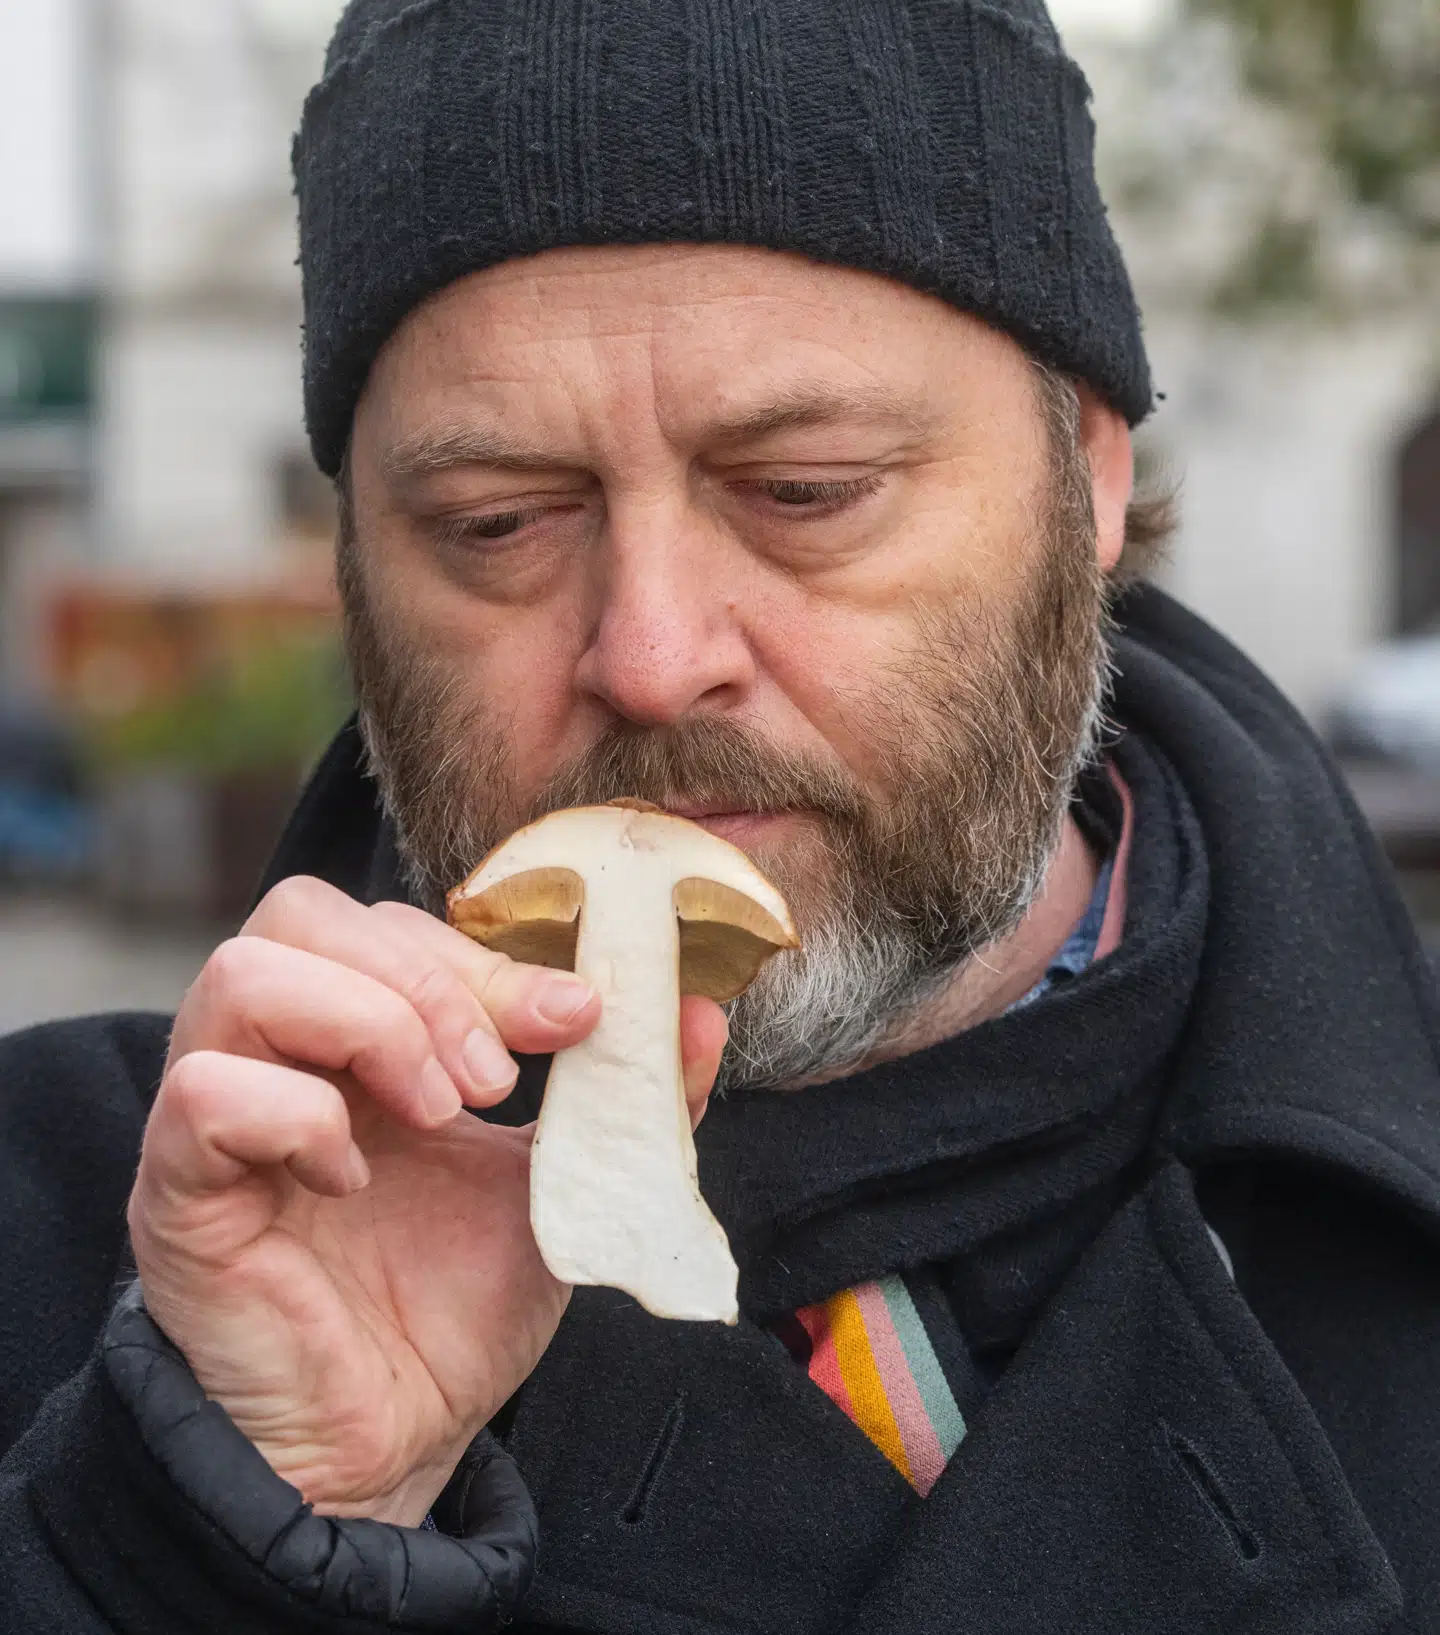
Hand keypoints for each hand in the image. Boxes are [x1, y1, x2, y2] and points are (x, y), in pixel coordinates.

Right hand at [127, 876, 727, 1527]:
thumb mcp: (561, 1179)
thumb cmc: (456, 1305)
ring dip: (368, 1026)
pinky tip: (351, 1180)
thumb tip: (699, 1010)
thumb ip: (623, 1094)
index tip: (574, 1017)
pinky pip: (203, 1093)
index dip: (486, 953)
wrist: (397, 1437)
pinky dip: (294, 1114)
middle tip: (493, 1080)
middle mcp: (277, 1055)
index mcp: (357, 1037)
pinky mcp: (176, 1190)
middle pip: (304, 912)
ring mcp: (216, 1115)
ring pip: (244, 974)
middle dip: (428, 979)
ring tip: (437, 1116)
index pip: (390, 922)